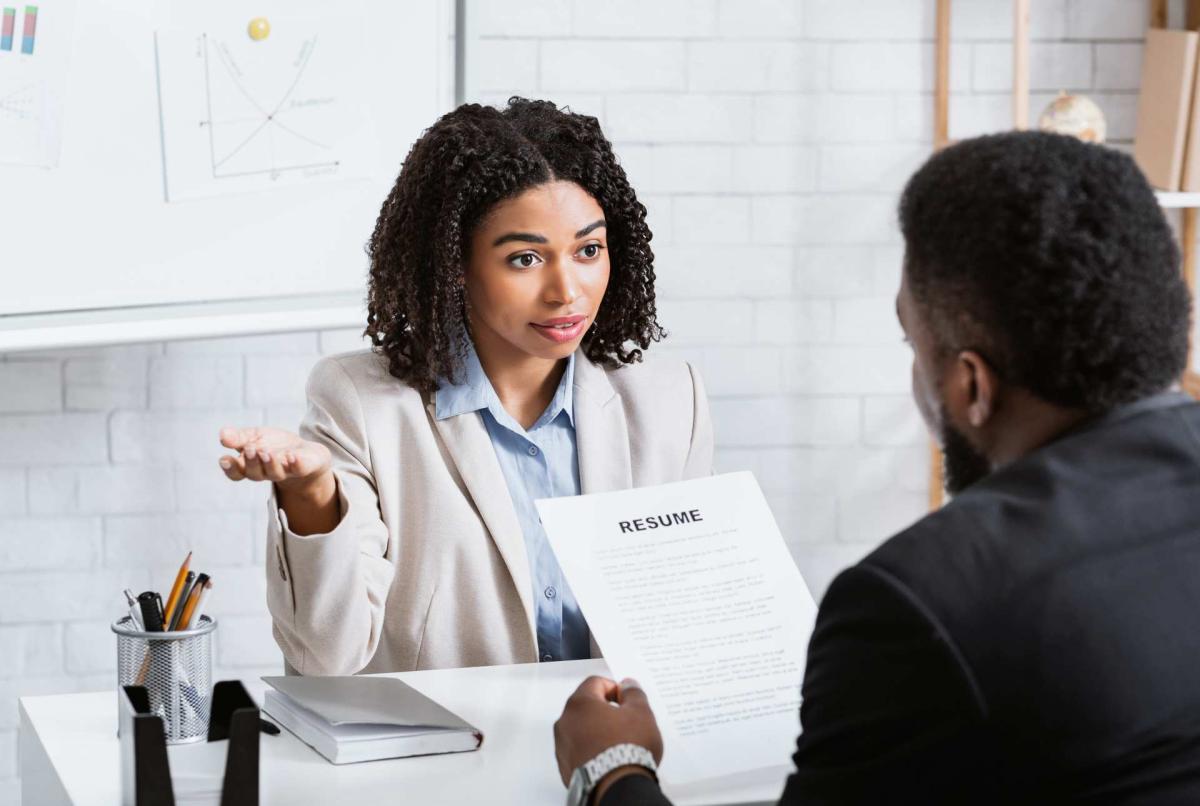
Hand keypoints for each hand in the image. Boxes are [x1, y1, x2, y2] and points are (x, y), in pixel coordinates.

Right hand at [217, 426, 330, 489]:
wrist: (305, 451)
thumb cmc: (274, 444)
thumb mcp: (254, 436)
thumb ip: (238, 437)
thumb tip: (222, 435)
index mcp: (250, 465)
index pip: (236, 472)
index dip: (230, 468)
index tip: (225, 459)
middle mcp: (266, 472)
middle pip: (254, 474)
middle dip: (252, 462)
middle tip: (251, 449)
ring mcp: (285, 471)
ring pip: (275, 473)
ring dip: (270, 463)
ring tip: (267, 452)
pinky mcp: (303, 467)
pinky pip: (299, 468)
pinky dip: (295, 463)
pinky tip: (291, 456)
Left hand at [553, 676, 663, 791]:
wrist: (618, 788)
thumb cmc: (627, 749)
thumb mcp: (641, 713)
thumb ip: (633, 693)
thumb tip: (627, 685)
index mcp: (580, 703)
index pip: (595, 683)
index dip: (614, 688)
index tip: (627, 700)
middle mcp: (565, 722)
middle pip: (585, 706)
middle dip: (605, 710)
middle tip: (626, 722)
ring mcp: (562, 746)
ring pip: (580, 729)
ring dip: (596, 731)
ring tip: (618, 743)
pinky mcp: (565, 767)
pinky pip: (578, 750)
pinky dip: (590, 750)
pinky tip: (608, 758)